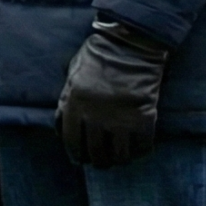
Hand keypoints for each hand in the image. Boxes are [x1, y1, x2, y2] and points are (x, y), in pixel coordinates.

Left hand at [55, 16, 172, 168]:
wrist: (130, 44)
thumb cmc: (99, 56)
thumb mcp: (72, 76)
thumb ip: (66, 102)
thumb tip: (61, 128)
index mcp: (75, 104)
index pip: (72, 141)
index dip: (76, 154)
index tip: (80, 159)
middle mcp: (96, 116)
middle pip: (96, 153)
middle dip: (98, 161)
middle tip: (102, 161)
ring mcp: (121, 118)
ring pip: (119, 155)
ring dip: (119, 160)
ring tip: (120, 157)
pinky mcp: (144, 117)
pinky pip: (142, 146)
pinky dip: (140, 151)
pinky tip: (137, 149)